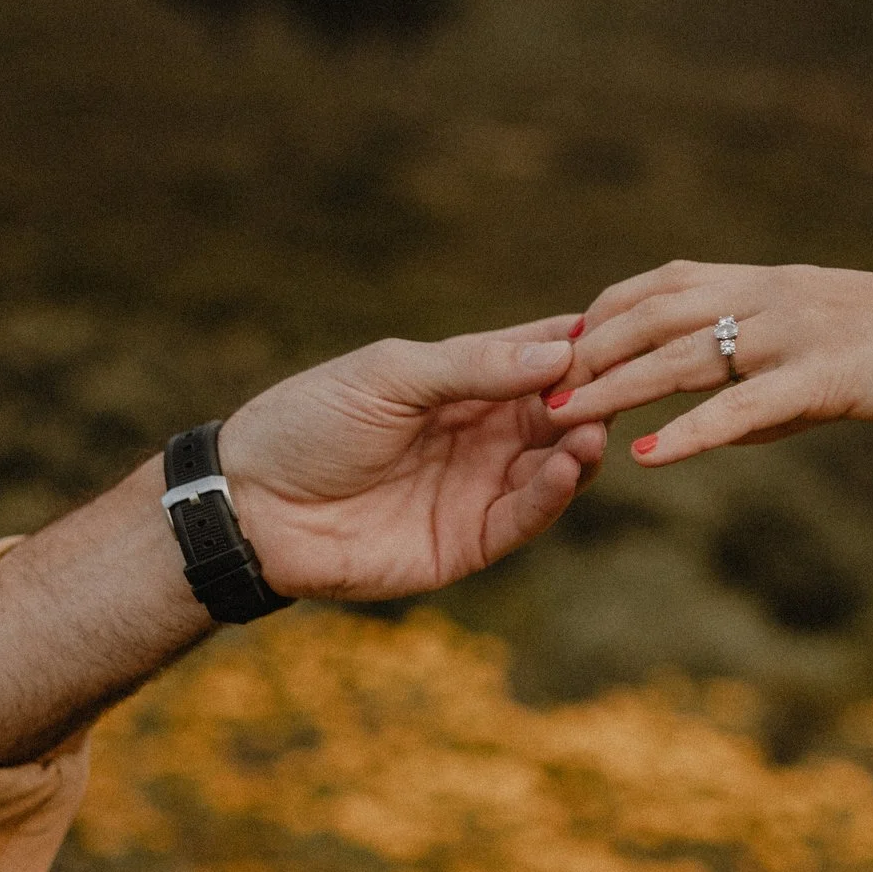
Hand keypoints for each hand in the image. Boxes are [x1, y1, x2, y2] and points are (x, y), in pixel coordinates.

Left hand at [219, 317, 607, 597]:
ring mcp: (478, 489)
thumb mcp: (390, 376)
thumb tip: (560, 347)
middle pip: (558, 412)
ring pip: (554, 466)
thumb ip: (473, 365)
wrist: (252, 505)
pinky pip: (525, 518)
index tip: (620, 328)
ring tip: (594, 428)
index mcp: (460, 385)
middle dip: (590, 397)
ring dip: (580, 446)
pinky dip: (553, 494)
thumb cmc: (309, 422)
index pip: (535, 357)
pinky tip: (569, 466)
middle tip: (619, 385)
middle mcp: (480, 435)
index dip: (576, 344)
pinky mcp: (468, 543)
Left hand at [545, 263, 872, 464]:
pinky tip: (648, 456)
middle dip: (583, 350)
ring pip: (683, 355)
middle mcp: (770, 296)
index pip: (658, 284)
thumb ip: (772, 377)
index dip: (600, 314)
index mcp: (769, 283)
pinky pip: (745, 407)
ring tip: (556, 418)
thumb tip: (725, 423)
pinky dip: (690, 432)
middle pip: (651, 313)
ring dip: (613, 387)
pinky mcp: (829, 378)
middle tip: (525, 387)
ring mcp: (797, 334)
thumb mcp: (836, 345)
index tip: (551, 347)